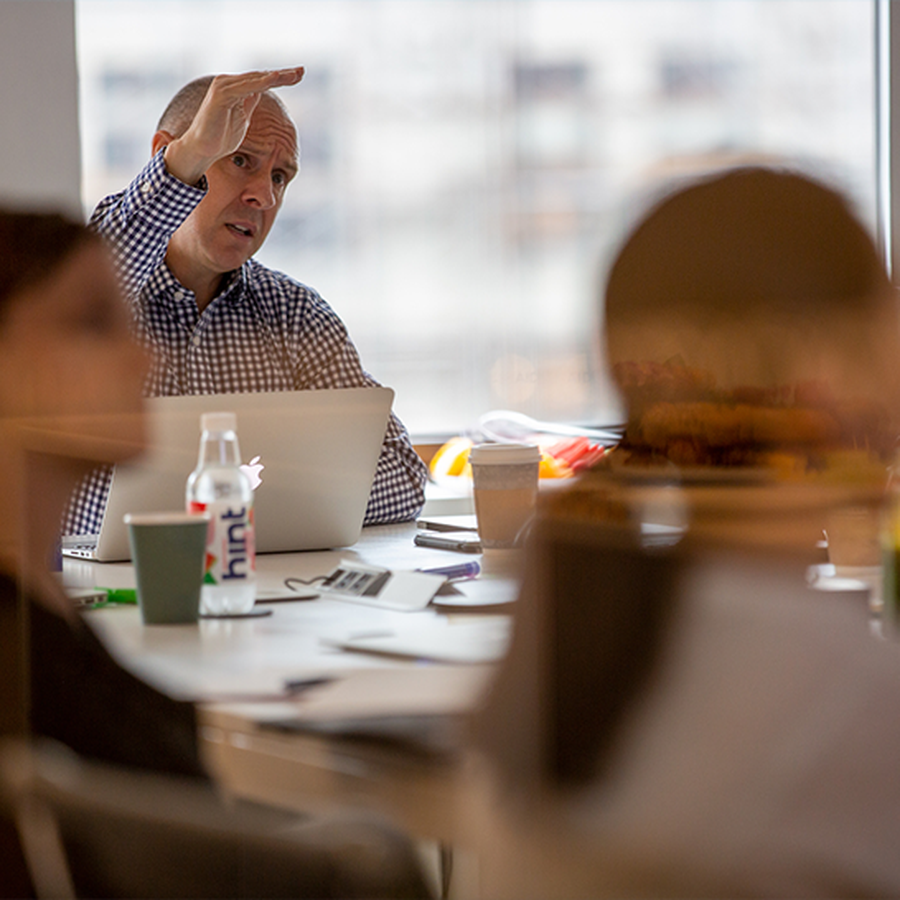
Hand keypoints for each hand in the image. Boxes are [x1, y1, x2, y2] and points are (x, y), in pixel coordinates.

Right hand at [162, 67, 304, 185]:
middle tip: (302, 71)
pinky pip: (246, 87)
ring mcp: (224, 87)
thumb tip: (259, 93)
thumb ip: (249, 103)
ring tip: (295, 74)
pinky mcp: (221, 94)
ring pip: (256, 79)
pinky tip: (275, 79)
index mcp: (235, 89)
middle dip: (283, 74)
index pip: (261, 80)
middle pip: (261, 76)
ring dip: (276, 76)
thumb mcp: (242, 119)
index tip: (299, 76)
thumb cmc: (220, 138)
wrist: (202, 149)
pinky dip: (261, 82)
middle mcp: (228, 83)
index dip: (280, 78)